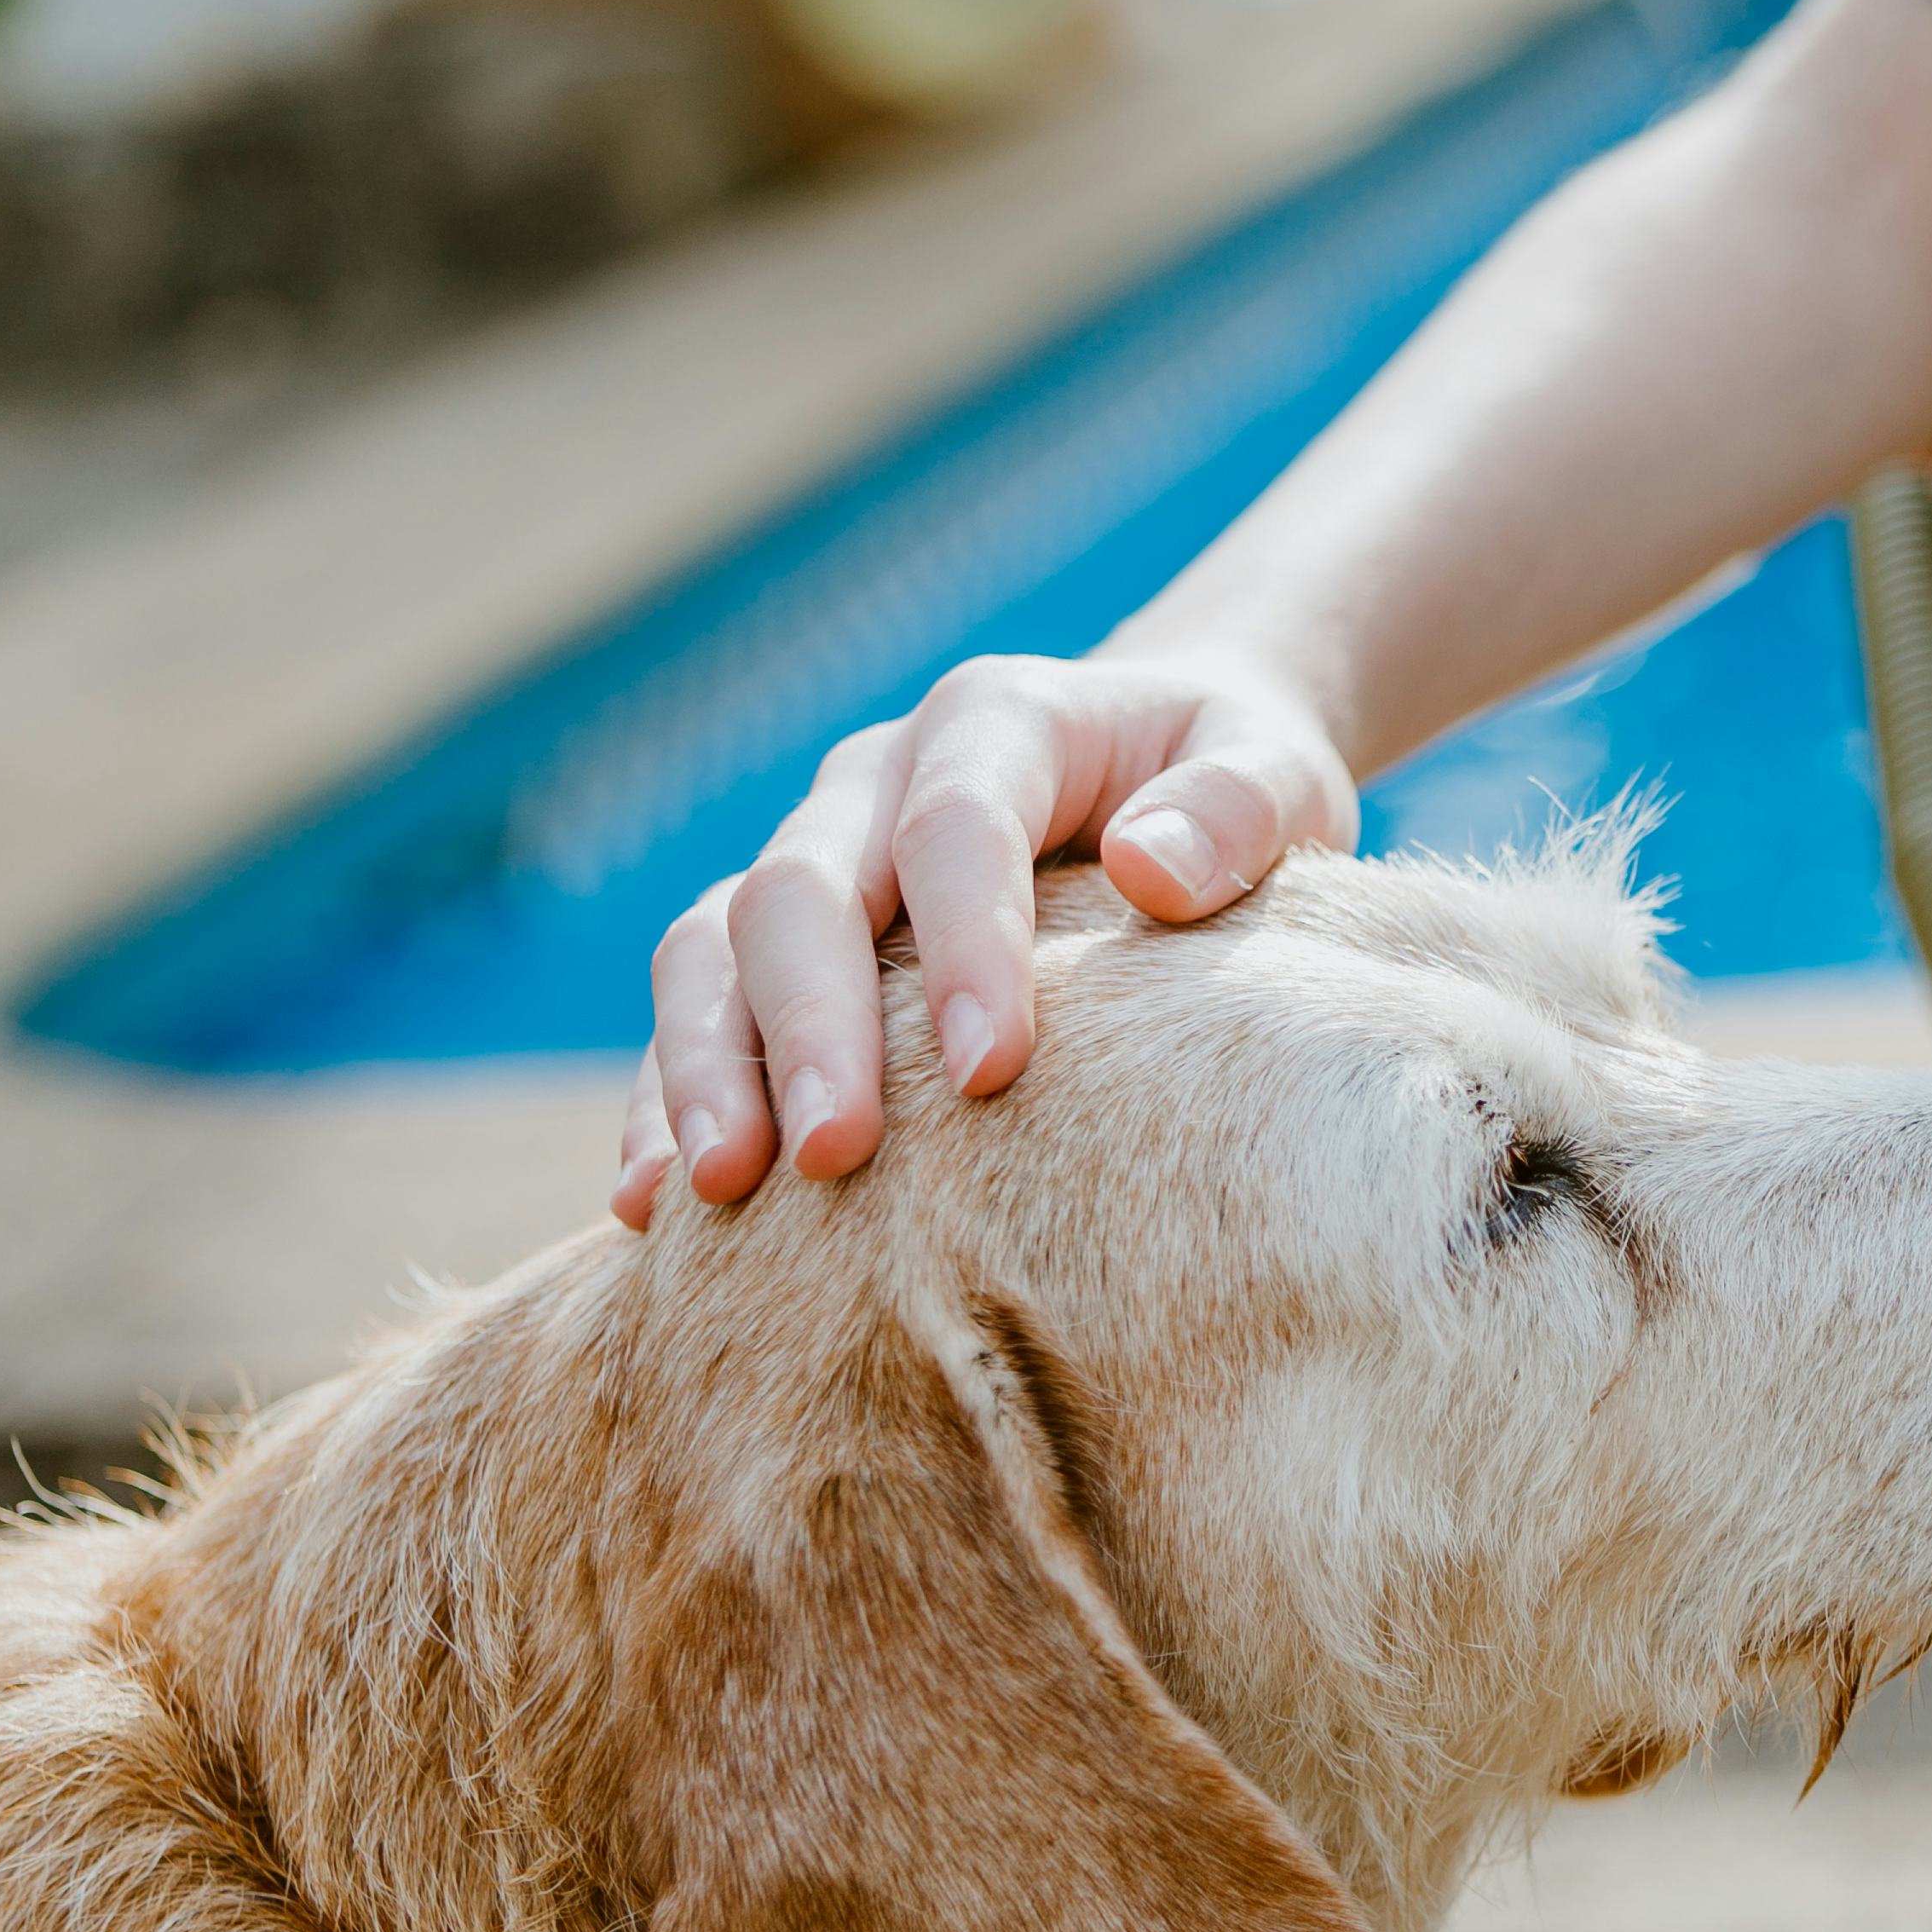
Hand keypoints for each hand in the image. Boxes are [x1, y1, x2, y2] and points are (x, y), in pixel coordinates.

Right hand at [613, 649, 1356, 1226]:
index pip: (955, 824)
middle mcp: (873, 782)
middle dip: (811, 1025)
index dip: (964, 942)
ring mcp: (814, 859)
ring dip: (705, 1066)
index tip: (994, 1069)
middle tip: (833, 1158)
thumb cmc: (1228, 784)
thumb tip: (1153, 870)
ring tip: (716, 1192)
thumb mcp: (1275, 767)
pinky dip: (668, 1099)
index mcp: (995, 722)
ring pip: (713, 946)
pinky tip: (656, 1209)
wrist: (1165, 769)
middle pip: (803, 889)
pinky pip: (694, 1010)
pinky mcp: (776, 945)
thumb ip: (1237, 808)